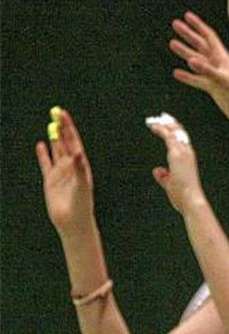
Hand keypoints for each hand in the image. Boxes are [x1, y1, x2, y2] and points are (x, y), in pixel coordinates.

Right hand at [37, 108, 94, 235]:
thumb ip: (79, 169)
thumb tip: (77, 153)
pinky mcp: (50, 180)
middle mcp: (72, 166)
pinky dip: (43, 154)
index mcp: (81, 164)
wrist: (72, 221)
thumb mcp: (81, 185)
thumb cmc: (82, 204)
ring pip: (56, 150)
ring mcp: (61, 172)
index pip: (74, 141)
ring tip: (51, 124)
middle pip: (65, 142)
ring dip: (54, 138)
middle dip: (61, 127)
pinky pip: (46, 163)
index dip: (69, 127)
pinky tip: (41, 145)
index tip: (63, 114)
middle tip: (56, 112)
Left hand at [147, 115, 206, 213]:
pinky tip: (153, 126)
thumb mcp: (170, 184)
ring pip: (174, 131)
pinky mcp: (177, 154)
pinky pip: (169, 136)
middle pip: (180, 132)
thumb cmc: (183, 195)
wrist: (190, 198)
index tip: (166, 124)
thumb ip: (164, 176)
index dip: (174, 130)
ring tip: (153, 119)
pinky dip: (161, 129)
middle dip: (170, 123)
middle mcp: (188, 152)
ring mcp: (184, 152)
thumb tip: (157, 170)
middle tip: (160, 116)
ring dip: (163, 124)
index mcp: (188, 158)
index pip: (182, 140)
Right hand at [169, 11, 228, 123]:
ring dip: (184, 52)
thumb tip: (190, 60)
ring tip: (172, 43)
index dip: (197, 25)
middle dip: (188, 34)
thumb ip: (206, 70)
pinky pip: (197, 79)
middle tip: (174, 24)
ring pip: (196, 60)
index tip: (186, 15)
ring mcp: (215, 74)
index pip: (208, 36)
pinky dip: (187, 76)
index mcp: (222, 57)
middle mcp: (218, 63)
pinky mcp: (213, 87)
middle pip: (200, 44)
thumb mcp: (221, 80)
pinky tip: (177, 73)